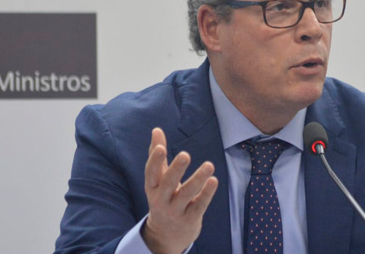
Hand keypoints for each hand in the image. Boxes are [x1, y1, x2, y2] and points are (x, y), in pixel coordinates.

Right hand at [141, 128, 218, 253]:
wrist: (165, 234)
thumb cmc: (163, 197)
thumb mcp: (157, 180)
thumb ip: (157, 155)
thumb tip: (156, 129)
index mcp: (152, 188)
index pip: (151, 173)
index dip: (154, 161)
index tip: (160, 147)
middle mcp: (161, 200)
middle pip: (168, 184)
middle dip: (176, 170)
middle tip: (185, 155)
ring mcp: (175, 211)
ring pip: (187, 194)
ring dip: (198, 179)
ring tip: (209, 165)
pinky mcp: (190, 218)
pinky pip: (199, 205)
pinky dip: (206, 193)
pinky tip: (214, 181)